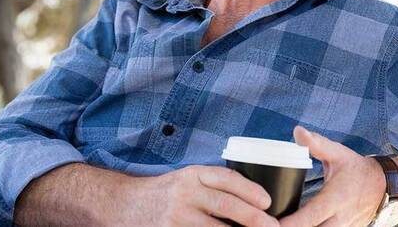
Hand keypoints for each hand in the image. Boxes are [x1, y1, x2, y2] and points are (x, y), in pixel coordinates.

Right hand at [123, 165, 279, 226]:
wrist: (125, 205)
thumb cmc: (165, 193)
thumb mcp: (187, 180)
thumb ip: (212, 185)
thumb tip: (251, 198)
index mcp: (192, 175)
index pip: (226, 178)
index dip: (250, 190)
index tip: (268, 202)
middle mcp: (185, 192)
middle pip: (225, 204)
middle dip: (252, 217)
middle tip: (273, 226)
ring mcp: (177, 216)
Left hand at [277, 126, 385, 226]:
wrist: (385, 186)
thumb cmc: (357, 169)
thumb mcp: (338, 153)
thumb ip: (316, 143)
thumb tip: (297, 132)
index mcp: (335, 199)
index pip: (310, 217)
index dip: (290, 223)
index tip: (273, 222)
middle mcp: (339, 219)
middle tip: (269, 223)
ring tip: (278, 225)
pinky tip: (293, 225)